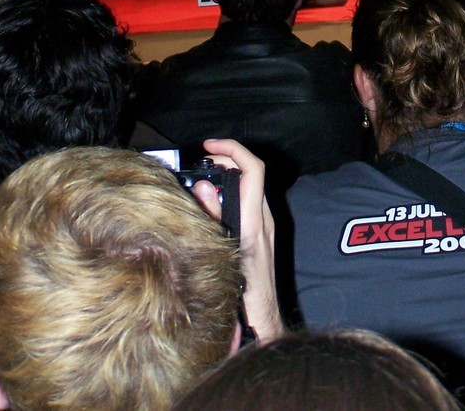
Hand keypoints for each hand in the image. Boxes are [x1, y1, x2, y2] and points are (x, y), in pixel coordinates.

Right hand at [196, 137, 282, 341]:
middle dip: (226, 158)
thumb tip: (204, 186)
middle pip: (250, 173)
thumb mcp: (224, 253)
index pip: (253, 169)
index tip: (210, 145)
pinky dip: (229, 193)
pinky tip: (211, 202)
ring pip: (247, 187)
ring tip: (202, 177)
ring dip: (227, 175)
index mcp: (255, 220)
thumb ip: (215, 218)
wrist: (261, 318)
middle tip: (201, 160)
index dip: (233, 149)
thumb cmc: (243, 294)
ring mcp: (263, 226)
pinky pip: (246, 202)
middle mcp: (263, 218)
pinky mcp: (259, 234)